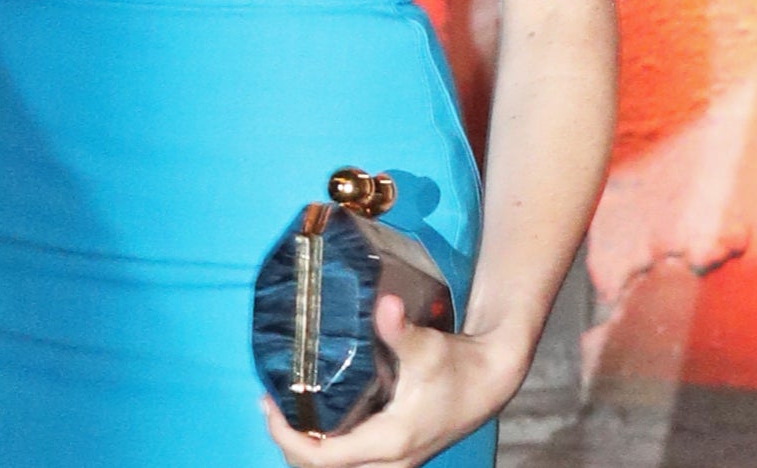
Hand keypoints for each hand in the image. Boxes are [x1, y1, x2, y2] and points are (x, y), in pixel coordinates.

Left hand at [260, 296, 524, 467]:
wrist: (488, 381)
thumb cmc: (456, 365)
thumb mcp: (427, 347)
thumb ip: (400, 330)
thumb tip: (385, 304)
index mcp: (389, 441)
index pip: (324, 458)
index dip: (288, 437)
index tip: (267, 404)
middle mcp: (390, 462)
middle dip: (290, 445)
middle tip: (272, 406)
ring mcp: (393, 463)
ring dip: (307, 450)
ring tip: (286, 412)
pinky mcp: (395, 456)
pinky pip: (350, 463)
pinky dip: (325, 449)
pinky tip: (315, 418)